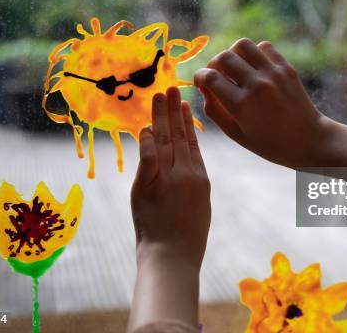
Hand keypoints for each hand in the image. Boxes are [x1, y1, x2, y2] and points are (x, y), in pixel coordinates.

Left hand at [131, 87, 210, 267]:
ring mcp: (167, 178)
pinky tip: (145, 126)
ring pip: (164, 140)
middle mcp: (186, 173)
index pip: (193, 142)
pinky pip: (148, 156)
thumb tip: (185, 164)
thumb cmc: (187, 236)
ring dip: (160, 117)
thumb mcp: (200, 205)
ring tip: (158, 97)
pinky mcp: (147, 186)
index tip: (184, 104)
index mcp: (201, 177)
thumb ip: (192, 181)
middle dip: (174, 110)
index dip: (187, 121)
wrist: (172, 256)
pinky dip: (146, 140)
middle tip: (170, 89)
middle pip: (179, 135)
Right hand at [194, 38, 330, 168]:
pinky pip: (264, 46)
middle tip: (217, 76)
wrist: (309, 140)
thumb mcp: (237, 135)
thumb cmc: (270, 143)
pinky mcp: (286, 68)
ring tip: (235, 67)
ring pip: (243, 45)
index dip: (199, 77)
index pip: (210, 77)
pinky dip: (254, 53)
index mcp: (242, 105)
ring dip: (233, 53)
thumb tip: (204, 90)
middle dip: (214, 64)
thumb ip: (215, 111)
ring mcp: (273, 74)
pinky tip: (255, 68)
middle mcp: (257, 85)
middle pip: (223, 57)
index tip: (200, 82)